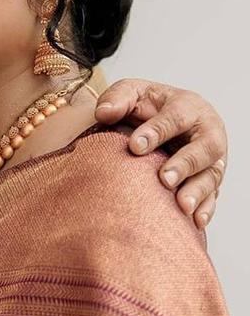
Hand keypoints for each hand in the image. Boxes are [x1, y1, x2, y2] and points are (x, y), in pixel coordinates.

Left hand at [95, 80, 226, 228]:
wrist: (160, 122)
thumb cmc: (147, 107)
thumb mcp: (132, 94)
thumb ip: (118, 99)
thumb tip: (103, 113)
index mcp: (187, 106)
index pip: (175, 118)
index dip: (157, 132)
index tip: (135, 147)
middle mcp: (206, 132)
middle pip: (204, 148)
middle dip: (185, 164)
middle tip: (164, 179)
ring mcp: (211, 158)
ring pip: (211, 175)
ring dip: (197, 191)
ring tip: (181, 206)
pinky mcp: (209, 180)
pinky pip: (213, 197)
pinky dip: (205, 208)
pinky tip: (194, 222)